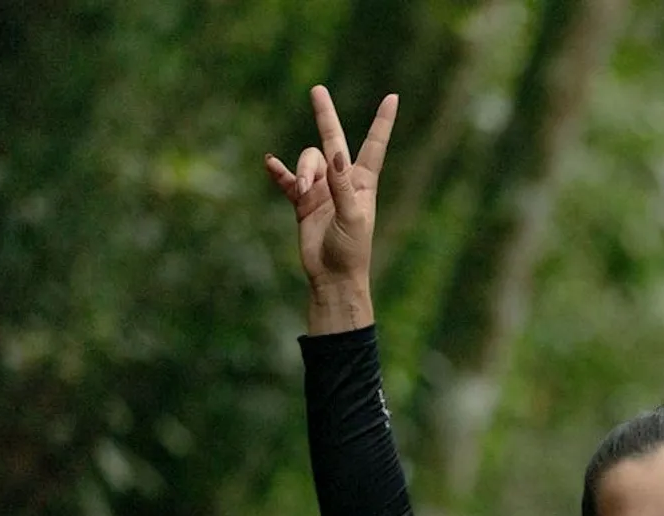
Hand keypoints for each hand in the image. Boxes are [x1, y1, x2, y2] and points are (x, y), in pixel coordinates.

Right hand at [264, 86, 397, 290]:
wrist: (333, 277)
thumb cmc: (351, 250)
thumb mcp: (352, 217)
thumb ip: (342, 186)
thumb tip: (337, 155)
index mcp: (362, 183)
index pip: (373, 146)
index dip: (382, 122)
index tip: (392, 98)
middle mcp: (342, 181)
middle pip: (333, 139)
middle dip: (325, 115)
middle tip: (317, 89)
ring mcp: (321, 189)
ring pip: (307, 161)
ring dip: (303, 171)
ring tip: (305, 192)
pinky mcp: (303, 201)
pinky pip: (288, 179)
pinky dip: (281, 171)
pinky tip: (271, 164)